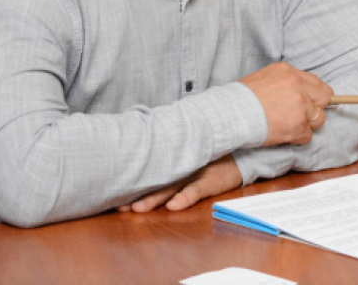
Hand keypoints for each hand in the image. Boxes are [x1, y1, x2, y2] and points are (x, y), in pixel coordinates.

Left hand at [118, 155, 242, 212]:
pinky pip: (196, 190)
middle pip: (156, 180)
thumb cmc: (213, 152)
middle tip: (119, 204)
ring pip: (171, 186)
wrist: (244, 149)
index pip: (151, 170)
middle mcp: (182, 165)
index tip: (113, 192)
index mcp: (176, 159)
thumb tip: (144, 152)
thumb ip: (171, 151)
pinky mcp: (211, 179)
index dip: (133, 182)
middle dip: (137, 193)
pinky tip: (174, 206)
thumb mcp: (190, 149)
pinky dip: (185, 197)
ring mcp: (196, 172)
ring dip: (154, 198)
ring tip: (138, 208)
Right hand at [239, 61, 332, 145]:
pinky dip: (297, 138)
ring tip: (288, 126)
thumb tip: (300, 92)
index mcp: (288, 72)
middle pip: (325, 98)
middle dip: (316, 108)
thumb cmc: (240, 99)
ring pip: (319, 118)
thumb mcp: (264, 78)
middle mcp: (297, 86)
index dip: (315, 95)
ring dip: (306, 125)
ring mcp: (299, 106)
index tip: (312, 103)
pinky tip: (283, 135)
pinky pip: (308, 135)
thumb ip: (285, 83)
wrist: (229, 115)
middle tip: (303, 116)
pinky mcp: (297, 125)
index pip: (316, 82)